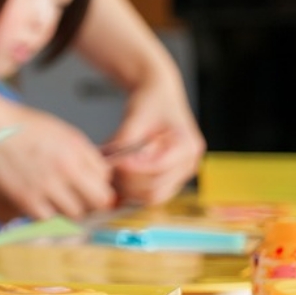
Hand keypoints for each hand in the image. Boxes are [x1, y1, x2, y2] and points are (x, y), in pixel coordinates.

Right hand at [0, 106, 114, 219]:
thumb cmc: (20, 126)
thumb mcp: (61, 131)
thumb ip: (84, 154)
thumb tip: (101, 175)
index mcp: (77, 149)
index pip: (106, 180)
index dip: (100, 185)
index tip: (91, 187)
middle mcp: (66, 168)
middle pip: (98, 202)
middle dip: (92, 202)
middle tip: (79, 199)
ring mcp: (46, 186)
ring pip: (75, 214)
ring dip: (69, 210)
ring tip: (56, 200)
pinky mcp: (26, 199)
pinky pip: (49, 219)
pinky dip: (46, 214)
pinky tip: (39, 203)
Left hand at [108, 78, 205, 205]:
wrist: (160, 98)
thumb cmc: (151, 102)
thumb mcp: (136, 115)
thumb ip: (126, 139)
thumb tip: (110, 162)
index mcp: (187, 146)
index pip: (158, 168)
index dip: (133, 168)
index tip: (114, 161)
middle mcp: (188, 165)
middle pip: (155, 189)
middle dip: (127, 181)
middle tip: (106, 168)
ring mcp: (180, 176)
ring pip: (150, 197)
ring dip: (126, 188)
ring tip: (109, 171)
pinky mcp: (168, 181)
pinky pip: (148, 194)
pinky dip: (129, 189)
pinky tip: (114, 175)